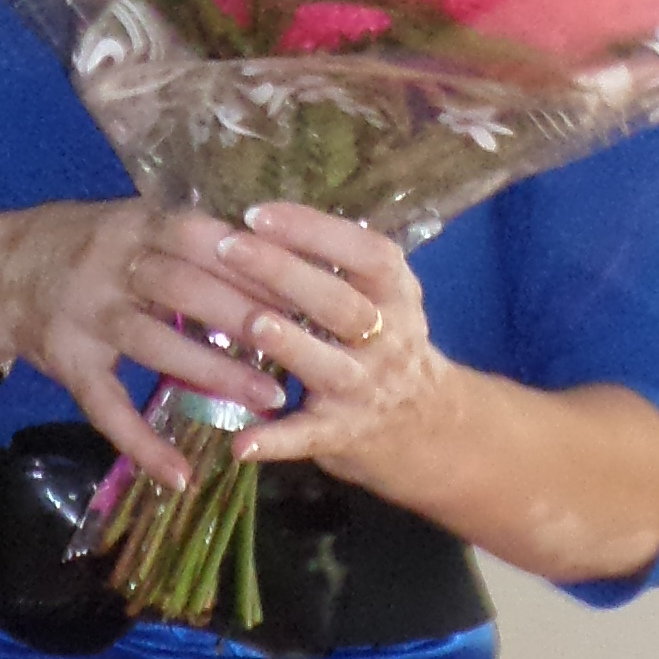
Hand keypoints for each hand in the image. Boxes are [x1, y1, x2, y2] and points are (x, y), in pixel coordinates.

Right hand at [0, 200, 293, 491]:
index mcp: (137, 224)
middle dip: (246, 317)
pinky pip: (105, 408)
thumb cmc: (88, 245)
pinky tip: (180, 475)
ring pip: (152, 343)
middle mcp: (109, 266)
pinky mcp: (68, 364)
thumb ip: (194, 237)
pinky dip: (141, 445)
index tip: (308, 284)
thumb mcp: (136, 221)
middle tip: (304, 347)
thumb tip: (282, 253)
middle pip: (183, 287)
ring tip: (269, 400)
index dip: (254, 261)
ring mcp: (85, 316)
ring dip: (213, 372)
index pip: (203, 236)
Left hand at [207, 206, 456, 506]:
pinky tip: (239, 444)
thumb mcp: (387, 296)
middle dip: (283, 273)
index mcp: (397, 294)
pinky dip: (274, 442)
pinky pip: (307, 437)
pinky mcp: (344, 434)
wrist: (430, 425)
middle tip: (228, 248)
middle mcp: (389, 339)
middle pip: (340, 303)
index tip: (257, 214)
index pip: (365, 251)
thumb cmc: (388, 344)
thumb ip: (343, 263)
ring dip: (291, 345)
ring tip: (253, 324)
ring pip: (329, 366)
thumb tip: (266, 218)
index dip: (313, 230)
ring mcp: (366, 389)